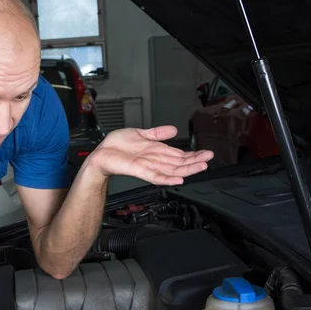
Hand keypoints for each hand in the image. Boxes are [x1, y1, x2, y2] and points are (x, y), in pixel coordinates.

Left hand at [90, 125, 213, 184]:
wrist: (102, 152)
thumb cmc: (117, 145)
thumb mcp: (141, 133)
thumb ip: (158, 133)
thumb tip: (174, 130)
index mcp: (157, 151)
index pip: (179, 155)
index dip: (193, 155)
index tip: (206, 153)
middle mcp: (154, 160)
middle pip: (179, 164)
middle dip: (195, 162)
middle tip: (209, 160)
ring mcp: (148, 166)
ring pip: (171, 171)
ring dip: (187, 170)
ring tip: (201, 167)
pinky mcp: (139, 170)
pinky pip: (155, 177)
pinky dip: (167, 179)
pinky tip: (178, 179)